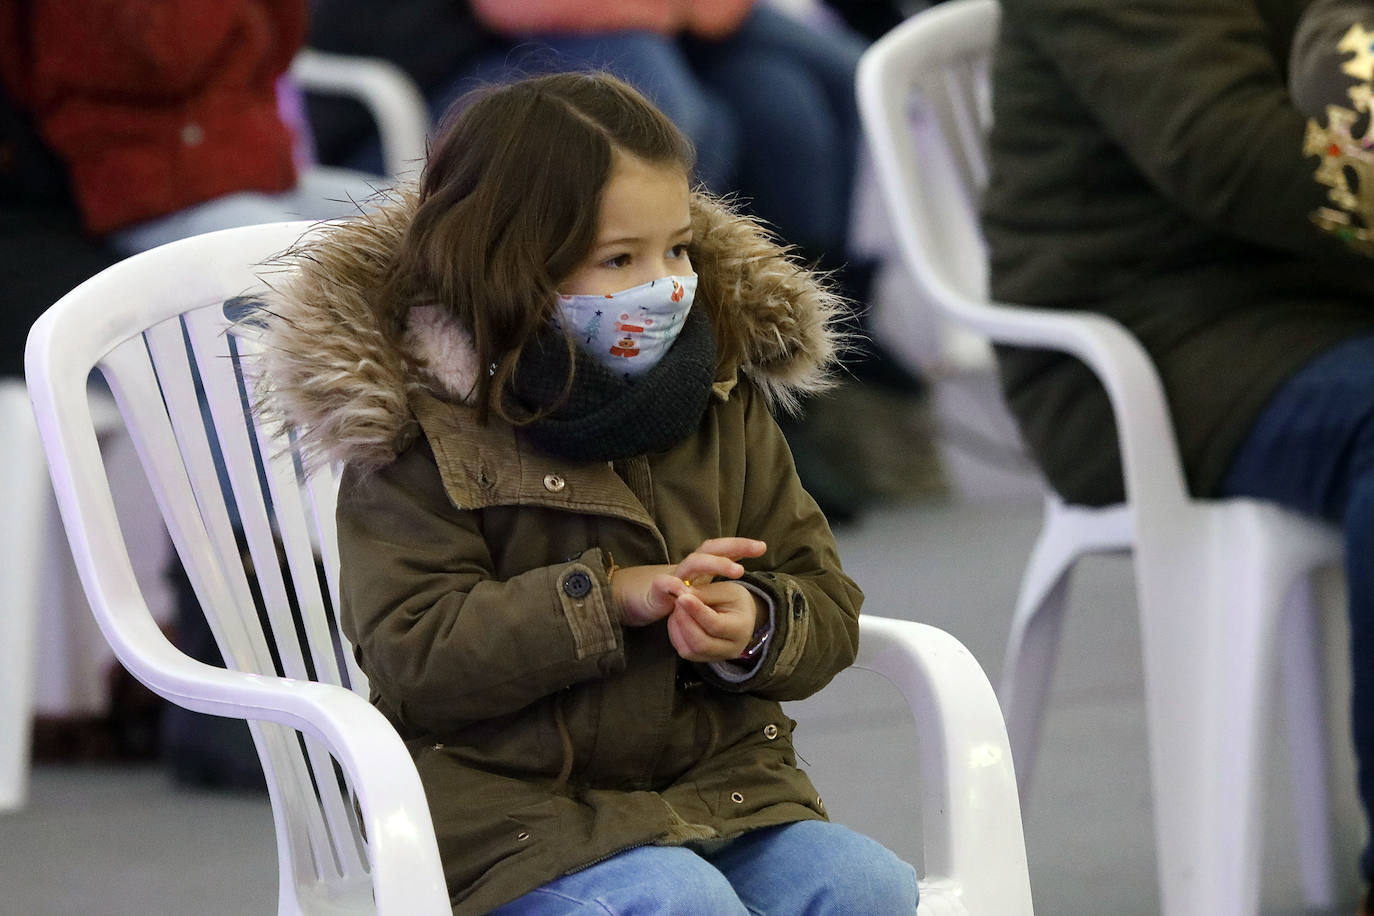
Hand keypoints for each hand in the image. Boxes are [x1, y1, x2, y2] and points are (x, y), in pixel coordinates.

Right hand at [611, 537, 766, 633]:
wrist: (632, 600)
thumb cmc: (668, 596)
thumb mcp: (696, 592)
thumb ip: (712, 586)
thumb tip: (738, 579)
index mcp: (699, 569)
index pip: (720, 550)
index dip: (740, 546)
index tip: (762, 546)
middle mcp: (687, 568)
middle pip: (710, 549)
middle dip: (734, 546)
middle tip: (757, 548)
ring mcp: (671, 577)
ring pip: (693, 563)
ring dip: (715, 563)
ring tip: (737, 569)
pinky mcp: (655, 590)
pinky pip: (664, 584)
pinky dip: (673, 586)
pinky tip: (684, 590)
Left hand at [668, 537, 767, 661]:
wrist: (740, 615)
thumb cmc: (734, 600)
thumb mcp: (725, 590)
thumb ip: (704, 594)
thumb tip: (682, 598)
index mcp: (741, 629)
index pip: (716, 625)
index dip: (696, 611)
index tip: (681, 597)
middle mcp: (731, 649)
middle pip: (701, 644)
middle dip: (684, 621)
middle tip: (677, 601)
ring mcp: (716, 657)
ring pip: (689, 651)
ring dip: (677, 628)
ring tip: (678, 608)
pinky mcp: (703, 659)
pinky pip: (684, 651)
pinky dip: (676, 634)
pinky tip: (677, 619)